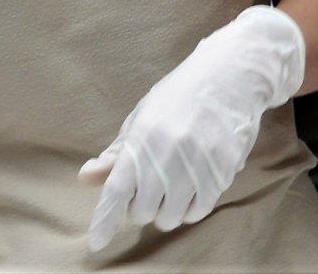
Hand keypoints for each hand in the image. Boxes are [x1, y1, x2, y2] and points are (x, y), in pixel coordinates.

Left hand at [80, 5, 306, 251]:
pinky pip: (199, 210)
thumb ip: (117, 153)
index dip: (105, 219)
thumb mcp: (143, 116)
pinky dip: (191, 207)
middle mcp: (168, 154)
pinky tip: (193, 187)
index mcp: (143, 137)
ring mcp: (198, 164)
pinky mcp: (223, 171)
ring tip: (173, 186)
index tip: (96, 242)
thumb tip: (86, 177)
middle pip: (143, 212)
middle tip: (150, 187)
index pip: (117, 189)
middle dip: (142, 206)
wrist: (231, 75)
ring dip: (167, 210)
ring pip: (171, 217)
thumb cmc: (181, 95)